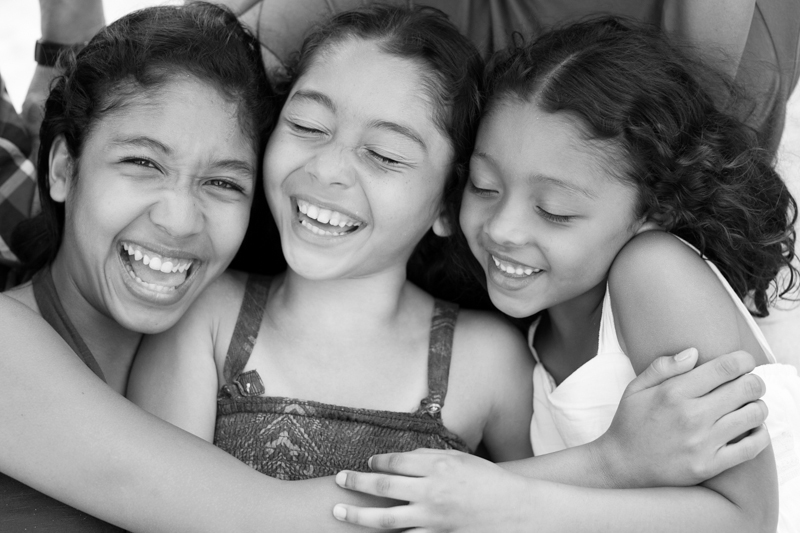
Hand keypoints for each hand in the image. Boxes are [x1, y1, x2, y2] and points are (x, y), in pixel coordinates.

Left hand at [333, 449, 530, 531]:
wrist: (515, 510)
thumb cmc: (488, 480)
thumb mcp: (459, 458)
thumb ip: (427, 457)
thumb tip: (398, 458)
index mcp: (437, 467)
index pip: (395, 462)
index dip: (377, 462)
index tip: (367, 463)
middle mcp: (431, 491)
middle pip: (382, 487)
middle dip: (356, 484)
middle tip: (338, 481)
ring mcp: (433, 518)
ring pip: (385, 520)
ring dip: (358, 516)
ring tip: (338, 512)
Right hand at [596, 348, 769, 487]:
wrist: (621, 466)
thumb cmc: (630, 424)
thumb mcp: (636, 388)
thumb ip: (663, 367)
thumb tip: (694, 352)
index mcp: (674, 392)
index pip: (725, 367)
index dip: (744, 360)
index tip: (745, 362)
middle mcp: (691, 415)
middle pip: (746, 388)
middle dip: (754, 381)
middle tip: (749, 384)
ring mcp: (702, 442)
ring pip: (753, 415)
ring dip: (757, 406)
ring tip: (748, 406)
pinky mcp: (709, 465)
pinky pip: (750, 448)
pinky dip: (760, 435)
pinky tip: (752, 428)